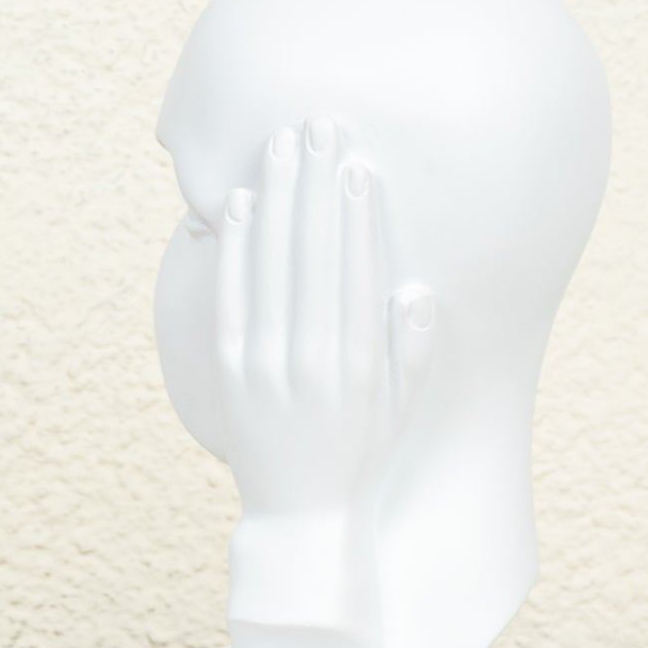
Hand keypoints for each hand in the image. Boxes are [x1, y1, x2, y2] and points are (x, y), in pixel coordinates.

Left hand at [215, 119, 434, 635]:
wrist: (300, 520)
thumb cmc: (361, 454)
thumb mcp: (402, 408)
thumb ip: (411, 348)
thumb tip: (417, 288)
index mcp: (359, 367)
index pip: (354, 273)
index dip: (354, 216)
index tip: (356, 163)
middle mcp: (311, 362)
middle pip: (310, 254)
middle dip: (313, 185)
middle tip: (317, 127)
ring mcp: (265, 366)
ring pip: (268, 264)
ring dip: (274, 199)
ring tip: (279, 144)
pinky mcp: (231, 371)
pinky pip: (231, 297)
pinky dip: (233, 248)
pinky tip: (239, 202)